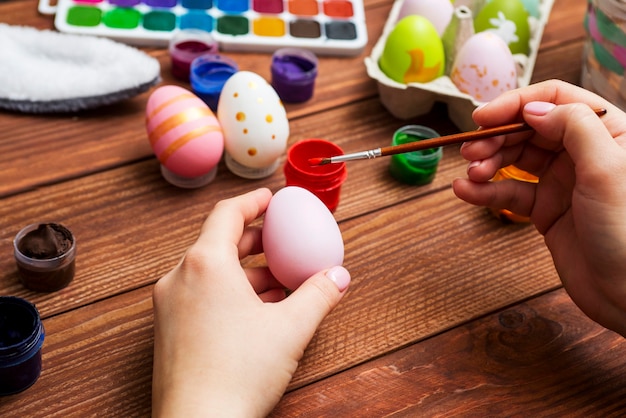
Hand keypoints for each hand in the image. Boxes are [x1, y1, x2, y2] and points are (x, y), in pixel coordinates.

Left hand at [151, 188, 349, 416]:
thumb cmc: (239, 373)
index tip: (271, 198)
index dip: (253, 201)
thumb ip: (318, 295)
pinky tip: (256, 313)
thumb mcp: (290, 328)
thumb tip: (338, 277)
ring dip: (245, 272)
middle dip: (254, 241)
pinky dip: (228, 293)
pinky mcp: (167, 330)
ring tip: (278, 285)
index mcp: (205, 263)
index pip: (227, 213)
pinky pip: (200, 296)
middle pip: (218, 241)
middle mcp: (179, 277)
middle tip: (281, 244)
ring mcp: (169, 305)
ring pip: (210, 272)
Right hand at [452, 79, 625, 335]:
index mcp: (607, 132)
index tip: (484, 117)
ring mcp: (562, 181)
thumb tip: (532, 108)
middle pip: (529, 129)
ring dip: (487, 163)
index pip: (556, 101)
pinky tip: (465, 192)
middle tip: (471, 153)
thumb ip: (573, 128)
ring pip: (515, 159)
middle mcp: (582, 152)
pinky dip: (485, 192)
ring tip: (469, 175)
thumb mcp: (606, 170)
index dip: (516, 104)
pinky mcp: (546, 210)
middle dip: (496, 137)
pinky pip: (510, 193)